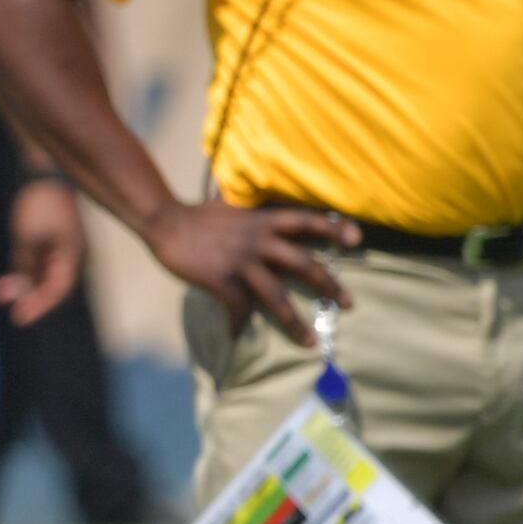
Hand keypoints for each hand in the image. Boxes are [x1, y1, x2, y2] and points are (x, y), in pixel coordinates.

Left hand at [0, 175, 85, 324]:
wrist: (45, 176)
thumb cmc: (39, 204)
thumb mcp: (26, 237)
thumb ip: (23, 265)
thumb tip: (16, 292)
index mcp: (72, 254)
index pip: (58, 290)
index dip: (39, 306)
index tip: (20, 318)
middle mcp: (72, 257)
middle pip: (53, 288)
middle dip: (30, 300)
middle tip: (12, 314)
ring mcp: (64, 252)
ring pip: (44, 280)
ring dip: (25, 288)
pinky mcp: (53, 247)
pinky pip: (40, 269)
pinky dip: (25, 276)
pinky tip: (7, 283)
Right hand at [146, 196, 352, 344]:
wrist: (165, 223)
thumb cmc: (199, 215)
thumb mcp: (232, 202)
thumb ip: (253, 202)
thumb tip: (260, 183)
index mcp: (264, 221)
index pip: (307, 220)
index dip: (333, 228)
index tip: (357, 239)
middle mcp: (259, 241)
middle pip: (304, 264)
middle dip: (329, 285)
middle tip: (350, 303)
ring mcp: (241, 262)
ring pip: (276, 295)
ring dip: (295, 321)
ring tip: (310, 340)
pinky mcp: (221, 279)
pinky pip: (238, 307)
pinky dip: (238, 323)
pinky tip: (237, 334)